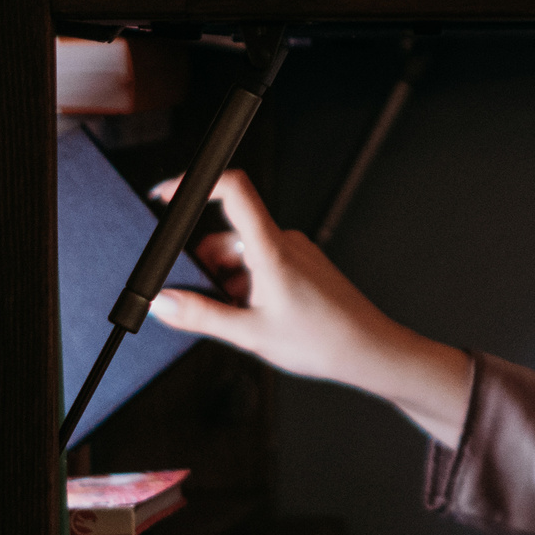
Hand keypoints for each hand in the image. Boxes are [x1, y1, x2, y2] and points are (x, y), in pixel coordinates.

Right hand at [145, 170, 471, 442]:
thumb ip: (201, 316)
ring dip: (229, 280)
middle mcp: (286, 241)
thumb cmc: (324, 341)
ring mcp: (297, 251)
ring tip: (239, 318)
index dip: (196, 184)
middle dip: (207, 264)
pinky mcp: (304, 264)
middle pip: (228, 234)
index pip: (233, 189)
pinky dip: (249, 284)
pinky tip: (256, 316)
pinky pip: (263, 263)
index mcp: (272, 248)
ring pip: (244, 253)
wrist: (370, 351)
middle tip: (204, 300)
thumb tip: (164, 304)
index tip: (168, 196)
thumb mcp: (251, 334)